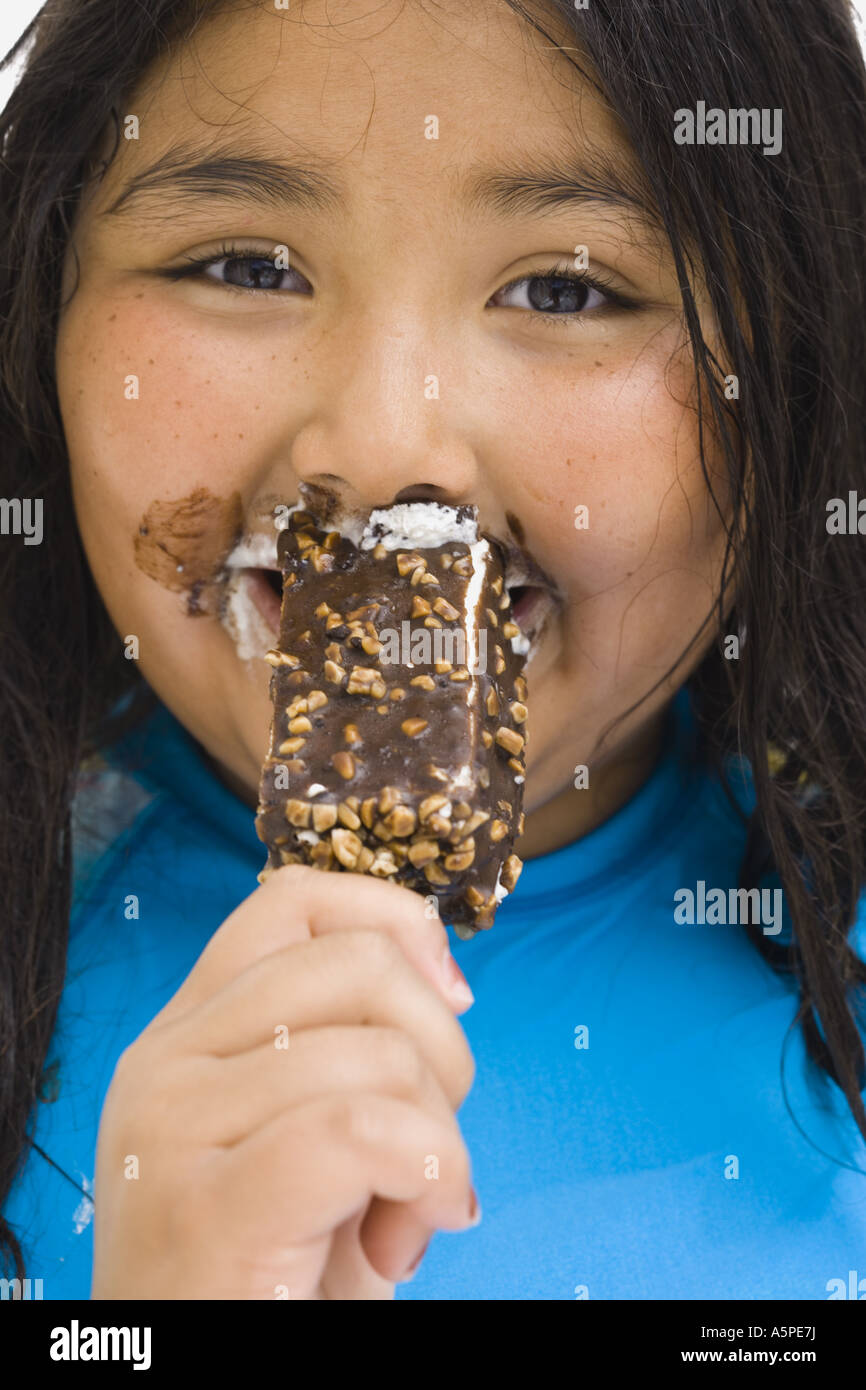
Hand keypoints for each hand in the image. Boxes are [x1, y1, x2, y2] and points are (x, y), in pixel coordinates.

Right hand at [90, 865, 477, 1298]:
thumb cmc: (274, 1278)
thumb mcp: (305, 1135)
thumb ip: (347, 1046)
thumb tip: (444, 978)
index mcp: (187, 1033)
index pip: (294, 900)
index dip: (395, 921)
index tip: (447, 996)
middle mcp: (165, 1062)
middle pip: (359, 963)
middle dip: (440, 1052)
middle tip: (424, 1148)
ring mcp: (173, 1129)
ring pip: (379, 1057)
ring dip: (436, 1145)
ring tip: (400, 1221)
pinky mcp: (207, 1211)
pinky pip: (359, 1130)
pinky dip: (423, 1173)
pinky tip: (411, 1235)